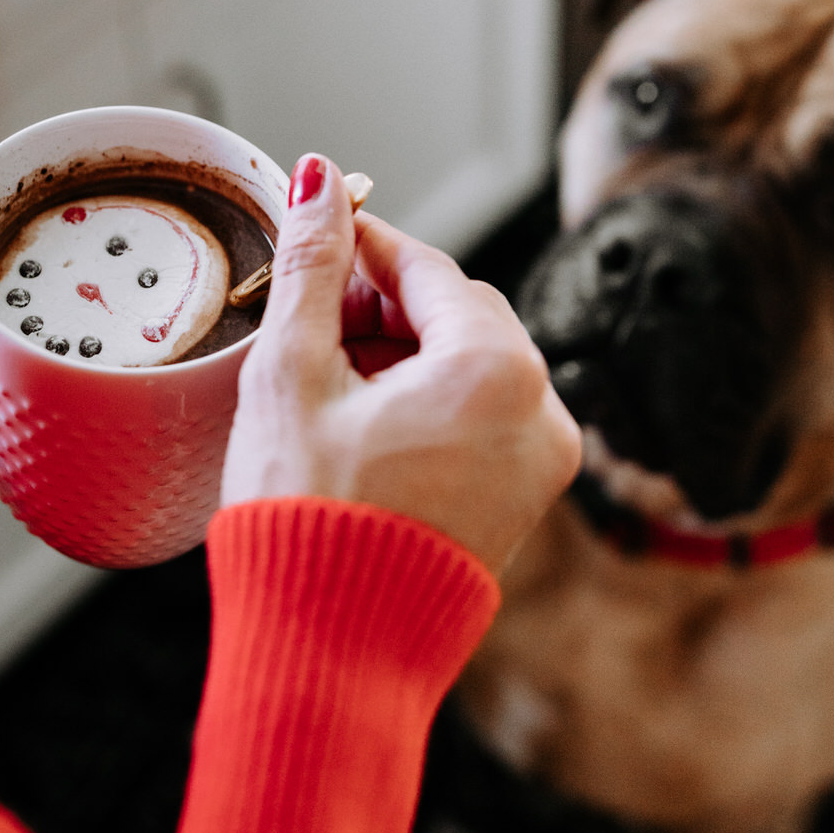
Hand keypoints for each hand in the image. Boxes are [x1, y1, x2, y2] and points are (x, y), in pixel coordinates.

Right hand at [221, 154, 582, 572]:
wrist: (329, 651)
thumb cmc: (308, 520)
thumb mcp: (292, 376)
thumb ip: (311, 269)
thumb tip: (317, 182)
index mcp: (497, 372)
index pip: (428, 269)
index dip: (362, 246)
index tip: (318, 232)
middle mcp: (541, 414)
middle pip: (457, 316)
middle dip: (382, 305)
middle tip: (310, 313)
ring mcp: (538, 464)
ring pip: (471, 367)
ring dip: (402, 354)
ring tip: (326, 376)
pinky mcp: (520, 501)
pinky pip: (482, 420)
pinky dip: (429, 403)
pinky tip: (364, 420)